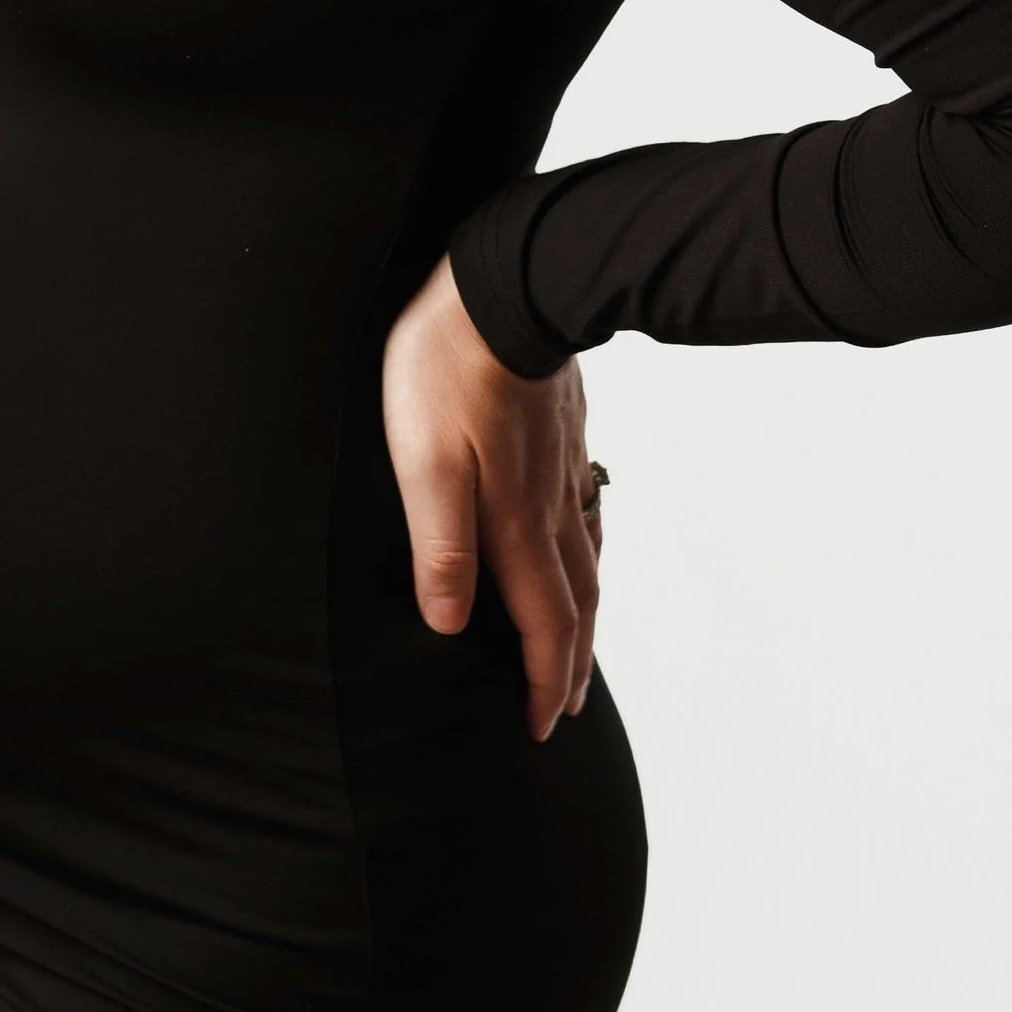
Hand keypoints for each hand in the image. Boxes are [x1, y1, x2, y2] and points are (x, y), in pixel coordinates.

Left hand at [381, 255, 600, 740]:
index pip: (542, 623)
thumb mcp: (423, 461)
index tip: (537, 726)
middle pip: (575, 603)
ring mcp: (565, 467)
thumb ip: (439, 545)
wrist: (506, 284)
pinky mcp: (565, 433)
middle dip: (568, 664)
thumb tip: (450, 622)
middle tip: (562, 709)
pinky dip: (588, 552)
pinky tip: (582, 542)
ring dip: (584, 615)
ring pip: (587, 559)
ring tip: (577, 647)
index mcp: (516, 521)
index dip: (540, 680)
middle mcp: (552, 504)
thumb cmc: (449, 370)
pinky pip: (586, 512)